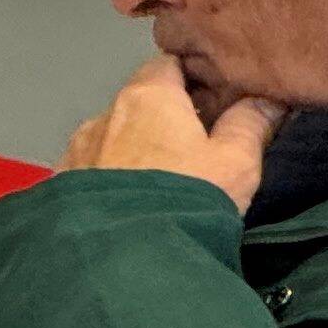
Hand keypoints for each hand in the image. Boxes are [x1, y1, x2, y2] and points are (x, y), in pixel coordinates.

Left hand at [62, 55, 281, 213]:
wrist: (124, 263)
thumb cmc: (186, 200)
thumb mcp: (235, 162)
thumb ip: (250, 124)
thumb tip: (267, 101)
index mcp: (147, 96)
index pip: (168, 65)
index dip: (192, 77)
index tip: (212, 99)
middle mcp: (104, 115)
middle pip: (138, 102)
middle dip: (163, 118)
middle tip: (194, 146)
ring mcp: (76, 152)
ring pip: (111, 139)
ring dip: (133, 150)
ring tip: (160, 181)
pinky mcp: (59, 188)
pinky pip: (90, 172)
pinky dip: (109, 179)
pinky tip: (127, 203)